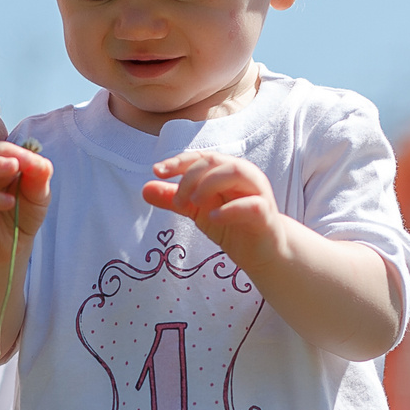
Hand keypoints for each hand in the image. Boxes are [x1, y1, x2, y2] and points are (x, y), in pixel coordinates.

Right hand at [0, 141, 51, 262]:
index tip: (37, 162)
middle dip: (4, 151)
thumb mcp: (38, 197)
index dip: (19, 150)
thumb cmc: (21, 219)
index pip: (2, 148)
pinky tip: (9, 202)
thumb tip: (40, 161)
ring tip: (13, 168)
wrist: (10, 251)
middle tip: (22, 161)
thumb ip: (40, 177)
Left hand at [144, 153, 279, 259]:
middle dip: (190, 177)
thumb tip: (144, 189)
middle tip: (178, 201)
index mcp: (227, 171)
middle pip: (215, 161)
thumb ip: (174, 199)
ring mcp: (258, 192)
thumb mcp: (198, 211)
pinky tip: (213, 217)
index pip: (201, 157)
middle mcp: (244, 175)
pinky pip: (250, 205)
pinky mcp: (265, 214)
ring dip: (209, 184)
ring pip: (236, 172)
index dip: (179, 162)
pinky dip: (229, 209)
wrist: (262, 252)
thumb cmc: (232, 224)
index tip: (157, 171)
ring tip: (194, 203)